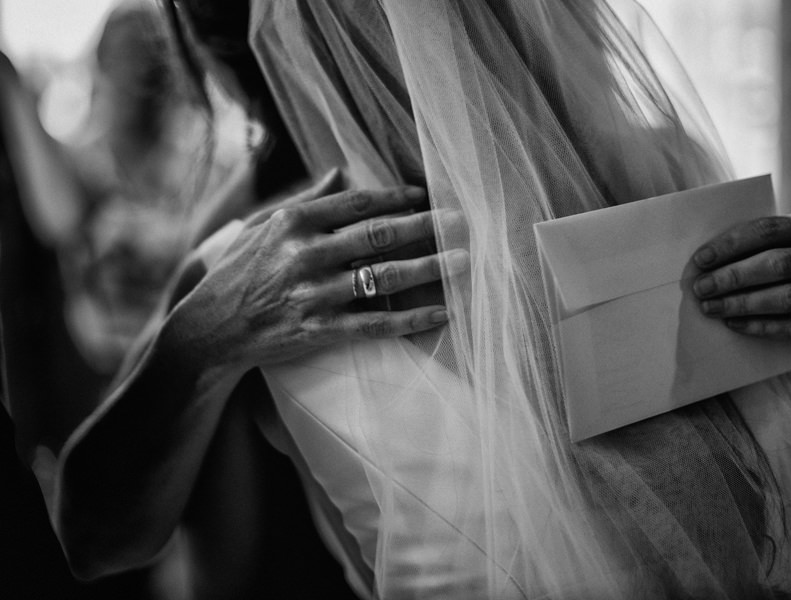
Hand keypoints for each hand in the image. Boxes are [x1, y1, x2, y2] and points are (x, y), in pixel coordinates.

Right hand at [170, 185, 466, 369]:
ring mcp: (315, 293)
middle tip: (461, 221)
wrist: (209, 331)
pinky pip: (377, 324)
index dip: (396, 198)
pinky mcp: (320, 330)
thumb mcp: (260, 227)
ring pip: (384, 277)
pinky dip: (412, 319)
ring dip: (429, 268)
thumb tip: (338, 169)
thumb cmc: (236, 274)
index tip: (425, 195)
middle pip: (379, 235)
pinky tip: (442, 313)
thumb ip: (304, 199)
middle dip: (425, 226)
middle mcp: (306, 254)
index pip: (356, 203)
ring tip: (462, 261)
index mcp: (293, 222)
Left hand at [691, 214, 790, 353]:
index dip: (732, 244)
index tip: (700, 260)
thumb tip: (699, 261)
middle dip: (733, 276)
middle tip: (701, 288)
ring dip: (743, 303)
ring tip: (711, 308)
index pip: (770, 230)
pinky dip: (761, 326)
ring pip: (788, 296)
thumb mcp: (764, 252)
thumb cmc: (773, 275)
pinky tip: (734, 324)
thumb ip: (744, 249)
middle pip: (779, 263)